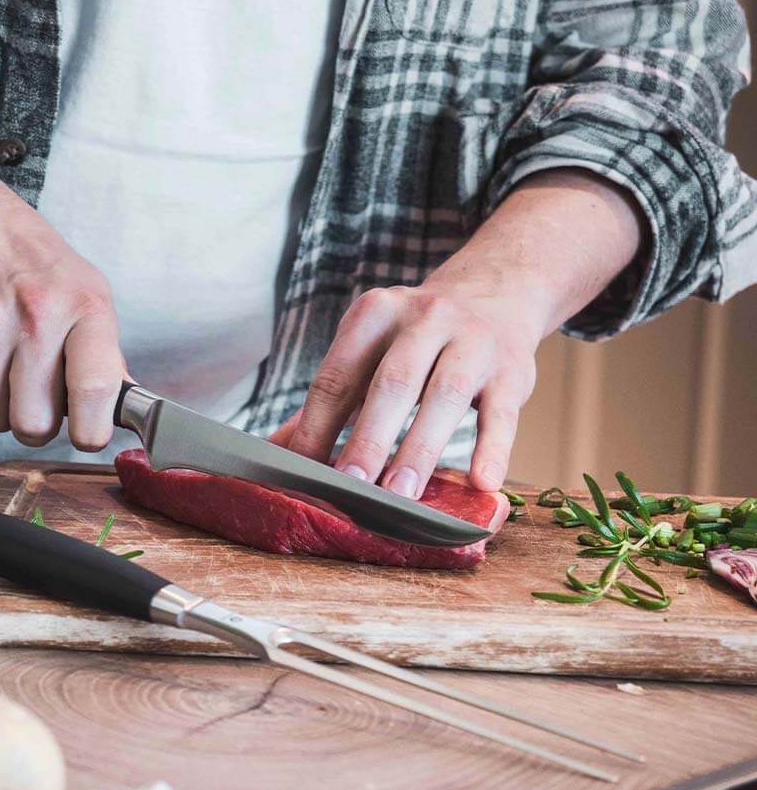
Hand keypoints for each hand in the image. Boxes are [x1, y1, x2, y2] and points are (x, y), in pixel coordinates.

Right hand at [0, 176, 124, 450]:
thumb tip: (122, 411)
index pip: (96, 389)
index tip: (88, 437)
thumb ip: (105, 355)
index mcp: (84, 307)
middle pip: (35, 423)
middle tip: (35, 399)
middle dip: (35, 423)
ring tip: (4, 375)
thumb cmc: (34, 262)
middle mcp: (36, 316)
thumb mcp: (88, 293)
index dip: (92, 431)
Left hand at [272, 169, 645, 495]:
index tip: (302, 471)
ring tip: (402, 496)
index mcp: (374, 314)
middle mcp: (424, 319)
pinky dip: (494, 449)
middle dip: (368, 438)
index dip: (317, 425)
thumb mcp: (370, 350)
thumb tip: (276, 449)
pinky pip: (502, 413)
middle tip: (350, 485)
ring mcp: (472, 342)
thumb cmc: (415, 338)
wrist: (496, 293)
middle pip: (391, 384)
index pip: (338, 375)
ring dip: (421, 450)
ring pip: (443, 398)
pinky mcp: (512, 371)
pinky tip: (482, 483)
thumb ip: (329, 400)